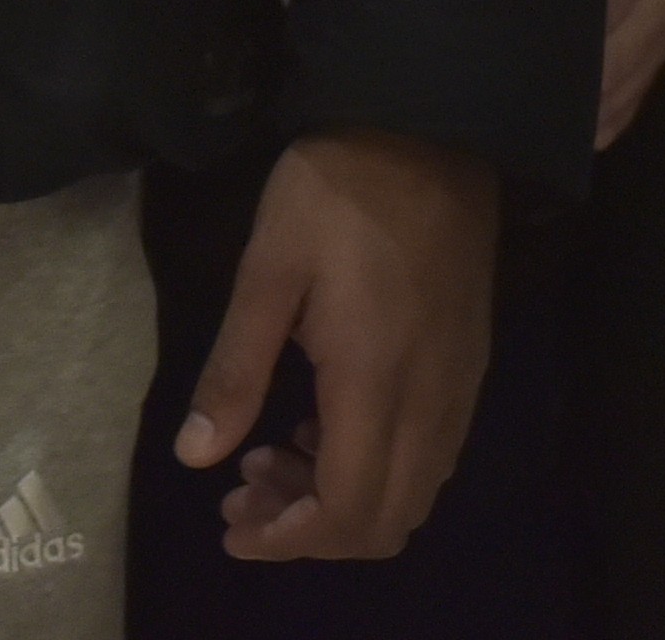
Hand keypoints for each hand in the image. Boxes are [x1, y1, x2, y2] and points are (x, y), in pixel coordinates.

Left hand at [173, 128, 499, 560]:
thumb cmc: (335, 190)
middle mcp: (431, 401)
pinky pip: (429, 454)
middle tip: (243, 492)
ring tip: (272, 455)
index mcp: (376, 383)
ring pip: (412, 493)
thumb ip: (234, 371)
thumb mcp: (266, 270)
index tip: (232, 524)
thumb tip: (196, 457)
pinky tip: (322, 422)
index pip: (348, 510)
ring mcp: (461, 386)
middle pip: (386, 520)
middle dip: (310, 528)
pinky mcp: (469, 364)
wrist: (429, 126)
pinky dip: (375, 468)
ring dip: (342, 500)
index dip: (288, 538)